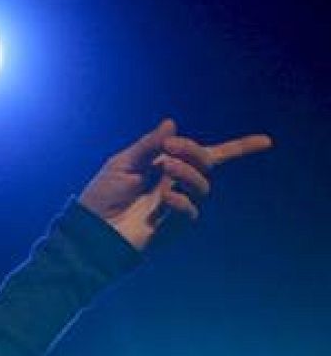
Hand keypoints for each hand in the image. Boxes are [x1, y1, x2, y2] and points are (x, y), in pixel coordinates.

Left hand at [78, 118, 272, 250]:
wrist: (89, 231)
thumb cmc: (101, 197)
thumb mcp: (122, 164)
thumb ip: (148, 146)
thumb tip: (172, 125)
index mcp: (167, 166)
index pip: (208, 155)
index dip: (240, 148)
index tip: (267, 141)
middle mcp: (177, 185)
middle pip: (207, 163)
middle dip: (193, 151)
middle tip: (169, 149)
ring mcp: (177, 206)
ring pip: (203, 186)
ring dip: (188, 173)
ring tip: (166, 168)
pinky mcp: (172, 228)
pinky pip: (190, 212)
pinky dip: (181, 201)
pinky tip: (164, 199)